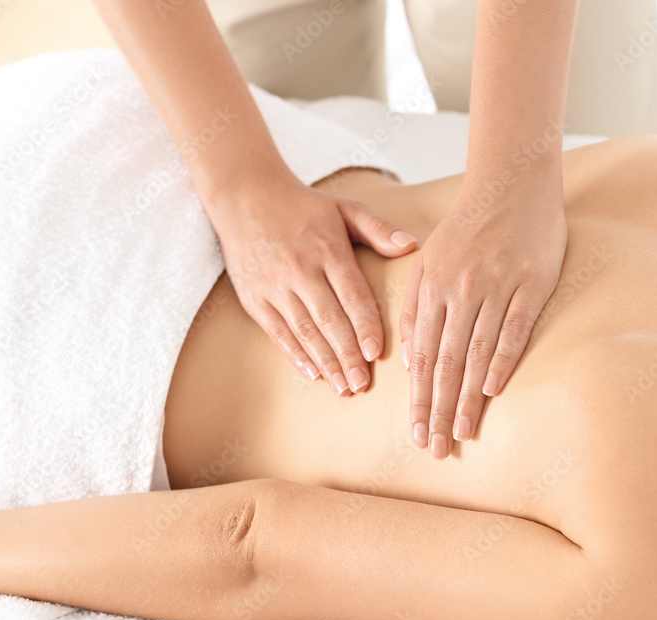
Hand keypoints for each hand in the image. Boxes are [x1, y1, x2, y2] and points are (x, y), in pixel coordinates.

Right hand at [211, 178, 416, 395]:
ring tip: (343, 387)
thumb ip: (378, 229)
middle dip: (347, 355)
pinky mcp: (254, 298)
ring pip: (304, 330)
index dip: (365, 326)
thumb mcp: (344, 208)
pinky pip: (277, 331)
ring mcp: (274, 286)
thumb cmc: (303, 206)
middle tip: (363, 383)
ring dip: (325, 361)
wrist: (244, 195)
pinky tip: (313, 372)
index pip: (352, 295)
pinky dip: (295, 354)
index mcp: (328, 250)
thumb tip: (411, 246)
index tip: (377, 353)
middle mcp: (301, 270)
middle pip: (329, 320)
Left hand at [400, 180, 566, 458]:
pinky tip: (492, 390)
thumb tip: (409, 361)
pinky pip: (514, 328)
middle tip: (434, 447)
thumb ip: (415, 308)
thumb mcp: (429, 261)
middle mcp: (460, 289)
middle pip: (445, 361)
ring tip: (461, 432)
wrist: (512, 184)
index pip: (423, 355)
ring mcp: (497, 286)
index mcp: (433, 287)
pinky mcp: (531, 283)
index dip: (419, 398)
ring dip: (466, 396)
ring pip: (476, 351)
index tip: (416, 432)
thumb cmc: (469, 228)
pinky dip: (502, 360)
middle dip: (438, 409)